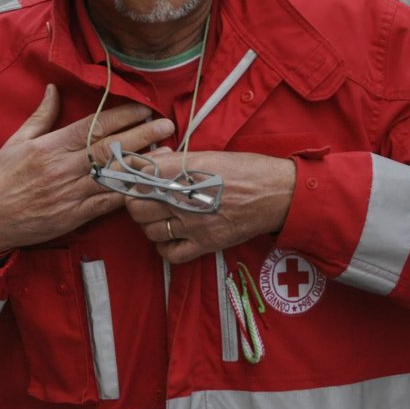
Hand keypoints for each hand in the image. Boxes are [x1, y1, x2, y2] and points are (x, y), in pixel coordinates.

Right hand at [0, 85, 174, 256]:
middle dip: (142, 134)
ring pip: (114, 175)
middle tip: (167, 125)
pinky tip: (148, 186)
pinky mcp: (75, 215)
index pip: (94, 125)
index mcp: (51, 146)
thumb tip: (54, 89)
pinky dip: (129, 193)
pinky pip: (108, 203)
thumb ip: (41, 116)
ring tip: (167, 154)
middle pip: (111, 147)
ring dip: (143, 164)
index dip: (122, 115)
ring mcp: (71, 193)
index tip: (144, 107)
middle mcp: (64, 167)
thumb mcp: (16, 141)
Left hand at [124, 150, 296, 263]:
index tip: (137, 180)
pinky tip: (171, 236)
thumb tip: (149, 162)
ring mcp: (193, 224)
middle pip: (137, 207)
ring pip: (150, 231)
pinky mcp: (205, 243)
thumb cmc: (244, 169)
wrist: (276, 192)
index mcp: (183, 172)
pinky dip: (164, 247)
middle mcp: (184, 198)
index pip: (138, 178)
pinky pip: (170, 253)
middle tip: (145, 199)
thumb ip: (174, 160)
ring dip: (150, 224)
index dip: (133, 180)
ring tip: (161, 216)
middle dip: (136, 203)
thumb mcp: (207, 155)